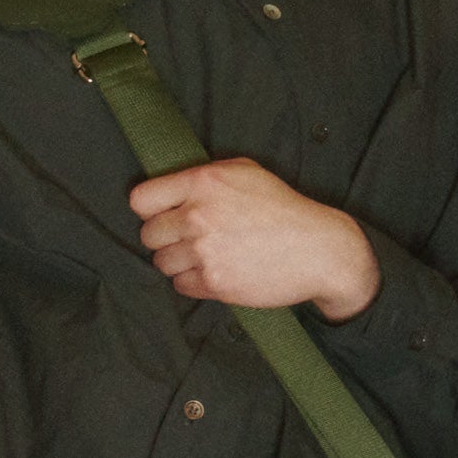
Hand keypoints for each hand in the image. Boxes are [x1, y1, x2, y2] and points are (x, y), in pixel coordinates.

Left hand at [129, 159, 379, 319]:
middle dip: (165, 238)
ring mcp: (204, 251)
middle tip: (188, 238)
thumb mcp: (244, 172)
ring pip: (162, 263)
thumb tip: (169, 189)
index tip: (163, 214)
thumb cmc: (282, 208)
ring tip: (205, 255)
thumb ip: (204, 177)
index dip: (150, 209)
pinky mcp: (213, 282)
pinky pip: (180, 285)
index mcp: (203, 183)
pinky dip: (193, 282)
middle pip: (148, 235)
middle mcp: (198, 216)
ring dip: (178, 262)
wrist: (317, 249)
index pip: (141, 200)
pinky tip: (216, 270)